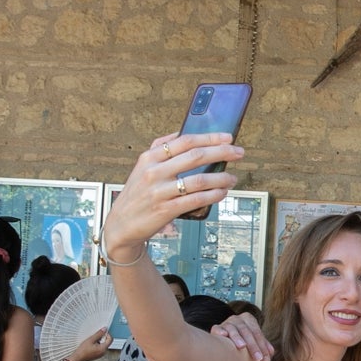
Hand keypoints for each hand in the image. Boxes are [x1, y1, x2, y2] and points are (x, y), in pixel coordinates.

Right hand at [72, 328, 111, 360]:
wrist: (77, 358)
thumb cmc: (83, 351)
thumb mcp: (91, 339)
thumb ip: (99, 334)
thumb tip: (104, 330)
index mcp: (103, 348)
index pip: (110, 339)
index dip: (107, 334)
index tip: (102, 332)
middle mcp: (103, 352)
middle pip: (107, 342)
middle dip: (102, 337)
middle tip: (95, 336)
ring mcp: (101, 354)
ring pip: (103, 344)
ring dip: (99, 341)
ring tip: (92, 341)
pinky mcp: (97, 354)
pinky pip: (100, 348)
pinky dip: (97, 344)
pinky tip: (91, 344)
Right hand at [101, 132, 242, 255]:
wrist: (121, 225)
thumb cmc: (137, 195)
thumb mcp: (142, 168)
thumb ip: (161, 151)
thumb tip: (186, 135)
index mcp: (149, 157)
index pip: (184, 141)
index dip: (209, 138)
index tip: (227, 137)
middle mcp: (153, 172)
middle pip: (195, 156)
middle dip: (222, 152)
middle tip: (238, 153)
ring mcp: (159, 191)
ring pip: (199, 179)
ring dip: (221, 177)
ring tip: (232, 177)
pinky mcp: (165, 210)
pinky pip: (196, 200)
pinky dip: (213, 195)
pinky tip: (222, 192)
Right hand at [211, 312, 274, 360]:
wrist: (226, 342)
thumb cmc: (244, 342)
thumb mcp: (255, 342)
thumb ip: (263, 346)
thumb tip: (271, 352)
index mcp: (248, 319)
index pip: (257, 333)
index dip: (262, 346)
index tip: (265, 359)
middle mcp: (237, 318)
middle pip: (247, 331)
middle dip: (253, 346)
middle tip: (258, 358)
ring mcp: (226, 322)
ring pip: (233, 329)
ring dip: (237, 337)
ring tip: (242, 346)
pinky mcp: (216, 328)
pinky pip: (217, 328)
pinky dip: (220, 331)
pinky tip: (223, 335)